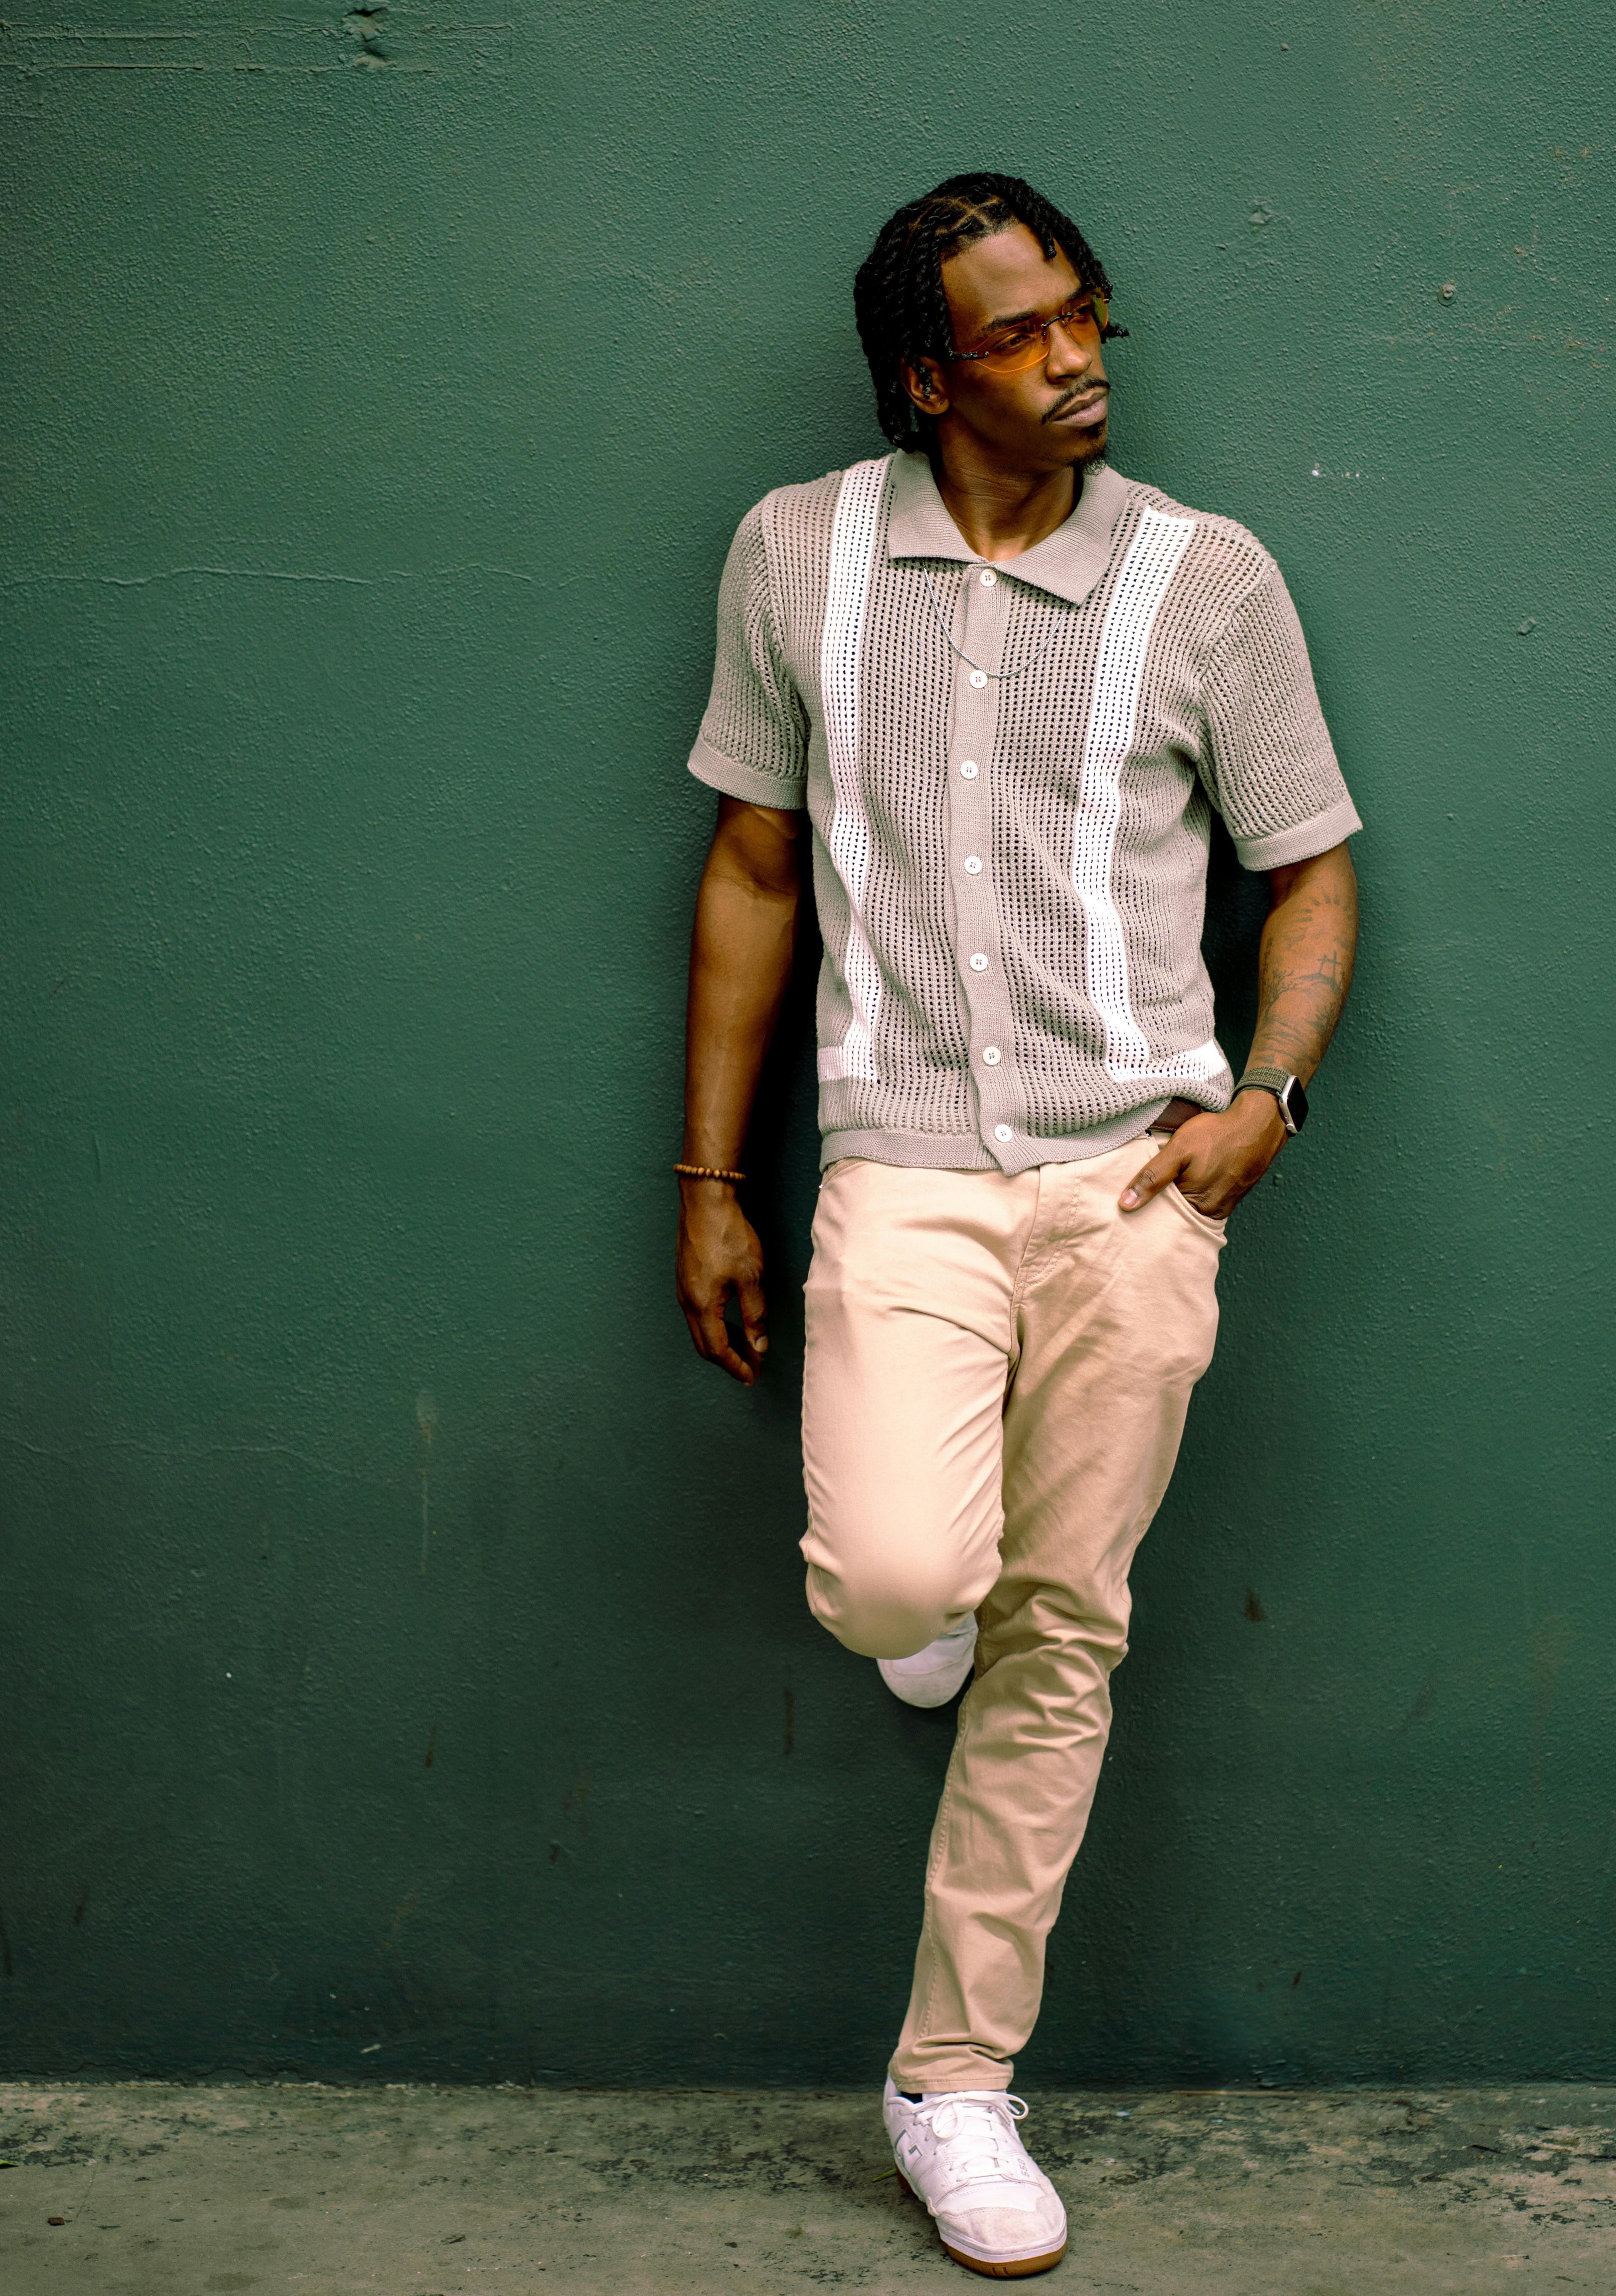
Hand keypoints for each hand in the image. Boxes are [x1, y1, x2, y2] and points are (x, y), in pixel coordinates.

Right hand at [676, 1181, 768, 1383]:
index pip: (717, 1350)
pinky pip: (698, 1314)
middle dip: (729, 1360)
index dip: (736, 1366)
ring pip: (700, 1330)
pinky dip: (716, 1326)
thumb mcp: (751, 1277)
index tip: (753, 1376)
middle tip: (752, 1367)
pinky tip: (733, 1321)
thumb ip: (755, 1314)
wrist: (706, 1200)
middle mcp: (687, 1301)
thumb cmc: (728, 1235)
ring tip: (747, 1347)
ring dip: (723, 1343)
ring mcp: (684, 1289)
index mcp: (701, 1306)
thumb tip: (759, 1345)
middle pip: (704, 1345)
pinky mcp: (686, 1278)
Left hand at [1118, 1094, 1288, 1220]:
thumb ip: (1152, 1177)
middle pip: (1175, 1217)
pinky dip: (1192, 1195)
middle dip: (1159, 1207)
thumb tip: (1126, 1205)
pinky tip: (1186, 1181)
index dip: (1144, 1209)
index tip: (1129, 1201)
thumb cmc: (1218, 1135)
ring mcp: (1223, 1207)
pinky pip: (1204, 1203)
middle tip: (1143, 1192)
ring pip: (1190, 1210)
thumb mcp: (1178, 1150)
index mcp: (1195, 1206)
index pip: (1160, 1218)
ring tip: (1164, 1185)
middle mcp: (1210, 1213)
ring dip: (1177, 1200)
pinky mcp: (1231, 1198)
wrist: (1258, 1125)